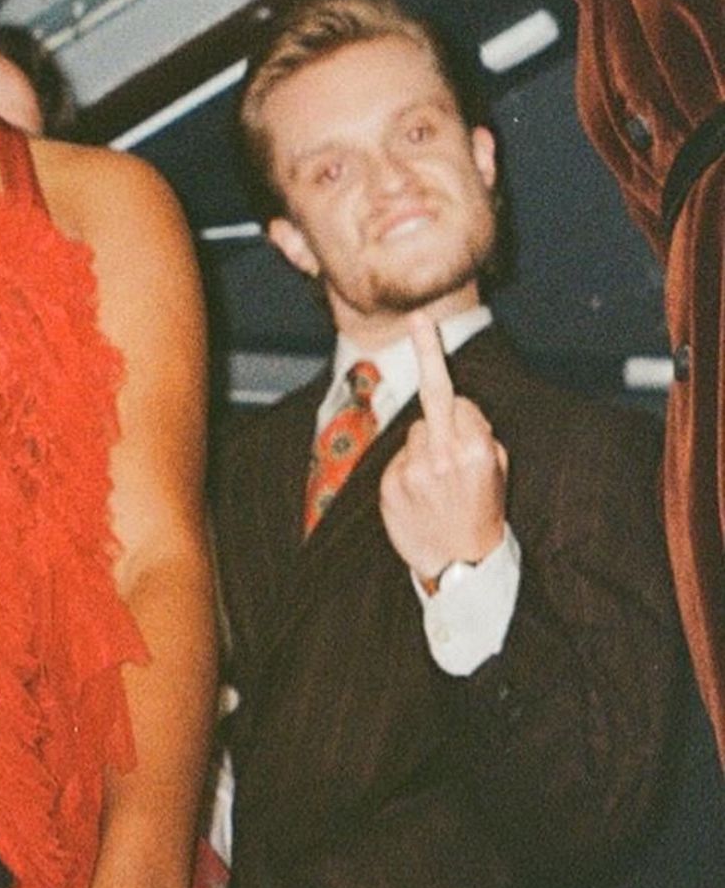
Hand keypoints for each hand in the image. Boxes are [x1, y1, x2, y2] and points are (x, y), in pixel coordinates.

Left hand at [379, 312, 507, 583]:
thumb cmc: (482, 512)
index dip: (460, 406)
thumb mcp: (498, 471)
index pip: (459, 399)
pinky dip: (407, 470)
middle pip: (436, 400)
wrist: (460, 567)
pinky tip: (419, 496)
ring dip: (424, 447)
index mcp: (477, 449)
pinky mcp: (390, 484)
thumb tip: (458, 404)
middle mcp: (444, 453)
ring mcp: (414, 469)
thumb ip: (480, 434)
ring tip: (437, 484)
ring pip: (415, 432)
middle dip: (429, 355)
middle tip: (419, 319)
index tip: (426, 324)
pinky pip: (397, 458)